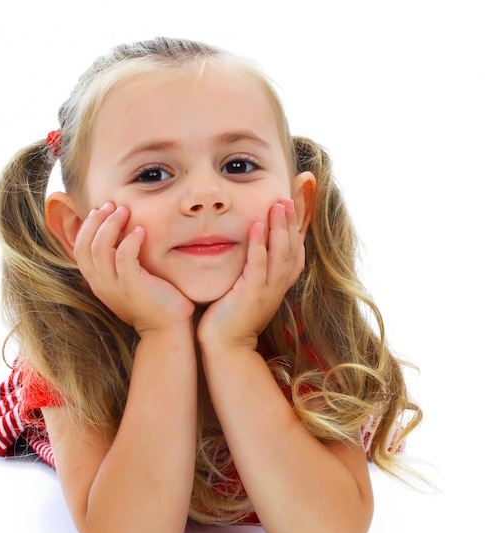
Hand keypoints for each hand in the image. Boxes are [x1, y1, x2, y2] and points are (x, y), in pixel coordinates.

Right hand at [73, 202, 194, 335]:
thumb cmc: (152, 299)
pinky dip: (130, 240)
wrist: (167, 327)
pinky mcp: (132, 286)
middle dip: (97, 221)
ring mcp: (115, 286)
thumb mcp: (127, 281)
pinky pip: (124, 257)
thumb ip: (118, 262)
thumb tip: (116, 237)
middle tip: (113, 206)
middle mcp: (100, 284)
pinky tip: (140, 230)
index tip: (102, 210)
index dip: (87, 226)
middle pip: (85, 245)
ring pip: (100, 248)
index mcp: (96, 281)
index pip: (79, 249)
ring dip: (111, 225)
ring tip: (125, 212)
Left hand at [197, 200, 303, 349]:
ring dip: (281, 226)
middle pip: (294, 243)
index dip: (303, 216)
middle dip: (297, 214)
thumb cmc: (233, 312)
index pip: (297, 241)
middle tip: (301, 186)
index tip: (306, 188)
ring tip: (280, 202)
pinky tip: (256, 226)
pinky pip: (257, 266)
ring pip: (281, 252)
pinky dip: (258, 246)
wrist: (227, 345)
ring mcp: (268, 289)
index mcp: (282, 277)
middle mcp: (280, 281)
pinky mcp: (251, 294)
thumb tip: (253, 237)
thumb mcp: (250, 284)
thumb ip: (255, 262)